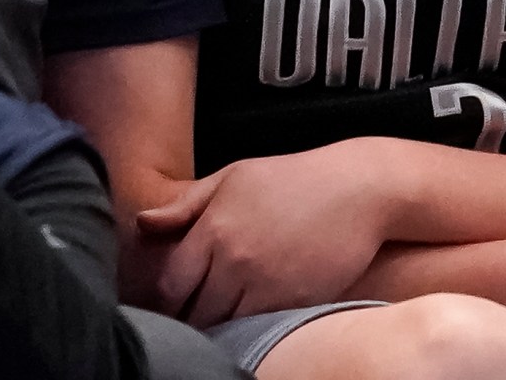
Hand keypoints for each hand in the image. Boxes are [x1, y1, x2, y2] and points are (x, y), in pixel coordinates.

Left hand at [136, 143, 392, 325]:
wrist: (363, 189)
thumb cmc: (295, 179)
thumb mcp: (236, 177)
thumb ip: (186, 204)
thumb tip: (141, 224)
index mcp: (214, 229)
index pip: (170, 285)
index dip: (167, 300)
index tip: (174, 302)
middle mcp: (235, 261)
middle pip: (194, 312)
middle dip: (191, 317)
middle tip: (196, 314)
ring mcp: (267, 284)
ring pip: (225, 325)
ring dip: (221, 325)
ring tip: (224, 316)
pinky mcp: (296, 302)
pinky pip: (260, 328)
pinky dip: (252, 327)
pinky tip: (254, 315)